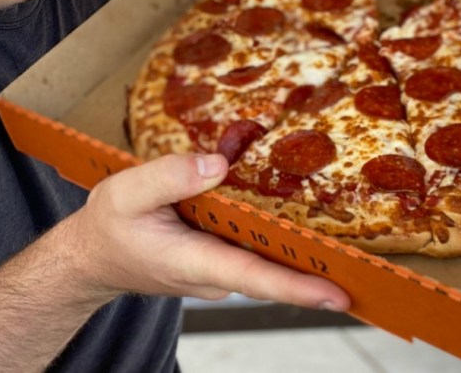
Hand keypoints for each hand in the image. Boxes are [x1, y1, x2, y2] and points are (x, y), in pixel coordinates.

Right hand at [75, 153, 349, 309]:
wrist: (89, 257)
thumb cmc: (107, 227)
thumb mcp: (126, 191)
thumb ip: (170, 176)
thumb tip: (218, 166)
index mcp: (194, 260)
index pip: (256, 278)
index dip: (298, 288)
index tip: (340, 294)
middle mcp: (214, 272)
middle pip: (273, 268)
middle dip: (317, 266)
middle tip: (371, 264)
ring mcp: (217, 268)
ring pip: (263, 254)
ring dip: (299, 246)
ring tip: (345, 233)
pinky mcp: (216, 257)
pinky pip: (250, 245)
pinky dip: (272, 232)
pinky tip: (289, 209)